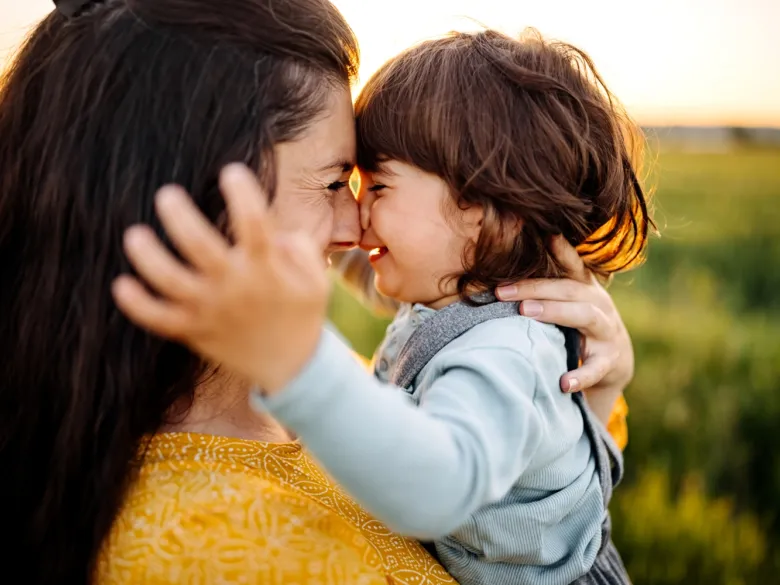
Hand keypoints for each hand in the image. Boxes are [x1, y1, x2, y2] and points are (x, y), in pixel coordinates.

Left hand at [112, 163, 329, 393]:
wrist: (293, 369)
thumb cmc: (302, 316)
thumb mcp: (316, 281)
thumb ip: (300, 250)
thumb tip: (276, 233)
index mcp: (267, 270)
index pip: (254, 223)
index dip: (242, 193)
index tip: (231, 173)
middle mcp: (236, 288)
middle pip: (199, 247)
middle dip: (179, 216)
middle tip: (165, 195)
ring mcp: (211, 311)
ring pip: (169, 281)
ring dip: (148, 256)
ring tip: (135, 234)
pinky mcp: (195, 331)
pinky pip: (158, 319)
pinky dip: (137, 304)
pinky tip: (121, 284)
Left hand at [495, 237, 632, 419]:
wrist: (614, 361)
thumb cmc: (579, 325)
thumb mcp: (569, 302)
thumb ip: (545, 287)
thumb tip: (499, 272)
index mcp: (585, 289)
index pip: (572, 265)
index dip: (561, 249)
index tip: (545, 233)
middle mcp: (598, 304)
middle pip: (569, 289)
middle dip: (535, 288)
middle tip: (503, 291)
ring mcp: (606, 332)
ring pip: (585, 317)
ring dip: (554, 312)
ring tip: (526, 312)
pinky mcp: (609, 361)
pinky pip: (595, 368)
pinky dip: (580, 376)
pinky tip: (563, 382)